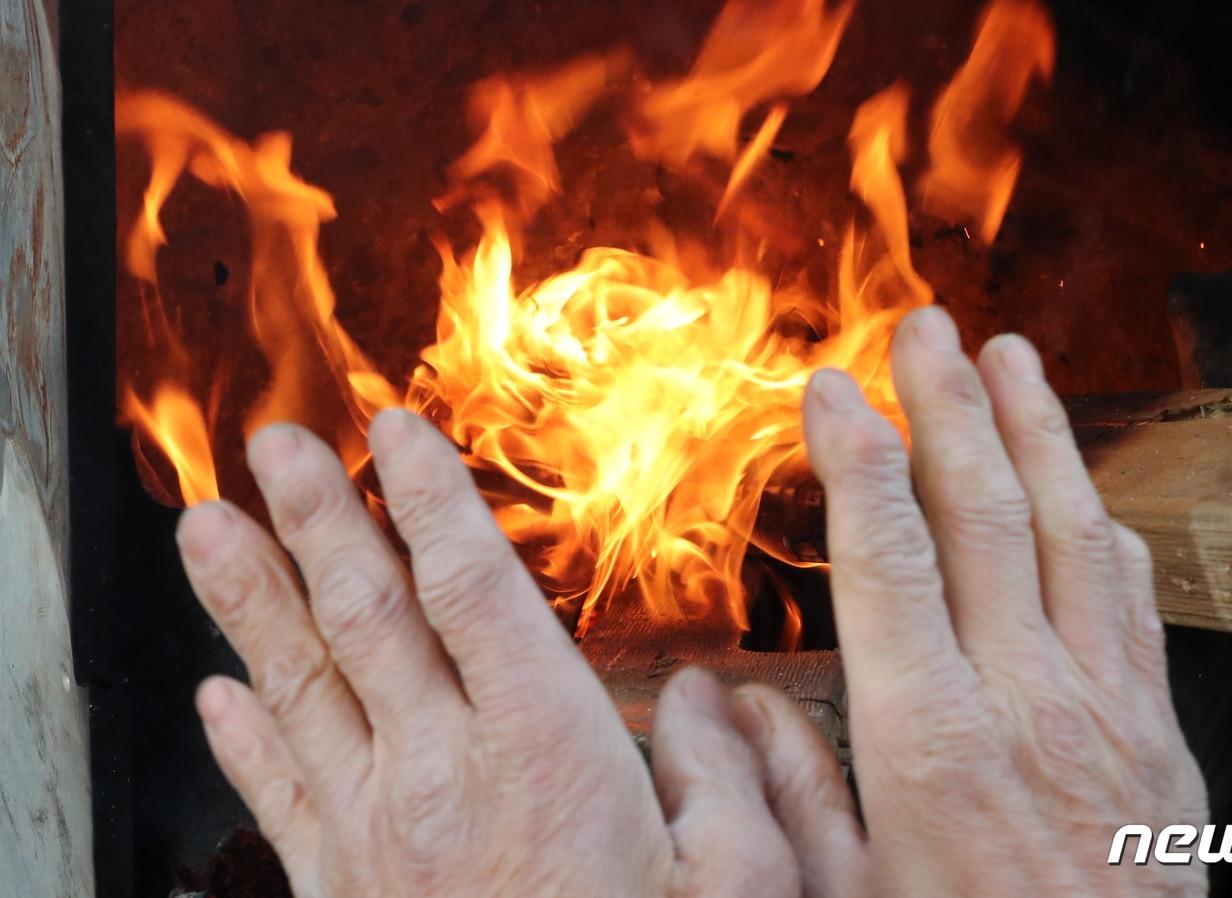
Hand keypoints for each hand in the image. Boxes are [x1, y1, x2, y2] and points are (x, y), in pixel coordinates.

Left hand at [175, 411, 799, 896]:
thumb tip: (708, 701)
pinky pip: (278, 801)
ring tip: (205, 529)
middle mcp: (443, 776)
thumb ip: (730, 779)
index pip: (469, 591)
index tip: (394, 431)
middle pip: (365, 618)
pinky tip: (214, 695)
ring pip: (301, 689)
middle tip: (277, 444)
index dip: (427, 500)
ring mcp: (377, 837)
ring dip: (250, 601)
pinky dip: (243, 740)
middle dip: (319, 520)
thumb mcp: (745, 888)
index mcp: (545, 753)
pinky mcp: (344, 894)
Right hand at [728, 306, 1208, 896]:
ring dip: (1036, 432)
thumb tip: (727, 707)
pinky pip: (1131, 598)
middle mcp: (1023, 698)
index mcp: (929, 738)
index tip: (828, 389)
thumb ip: (786, 795)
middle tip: (920, 329)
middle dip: (944, 405)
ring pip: (1069, 529)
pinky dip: (1102, 524)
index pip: (888, 552)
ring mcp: (1104, 706)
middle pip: (981, 511)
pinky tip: (1087, 488)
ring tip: (1011, 356)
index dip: (857, 455)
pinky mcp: (1157, 729)